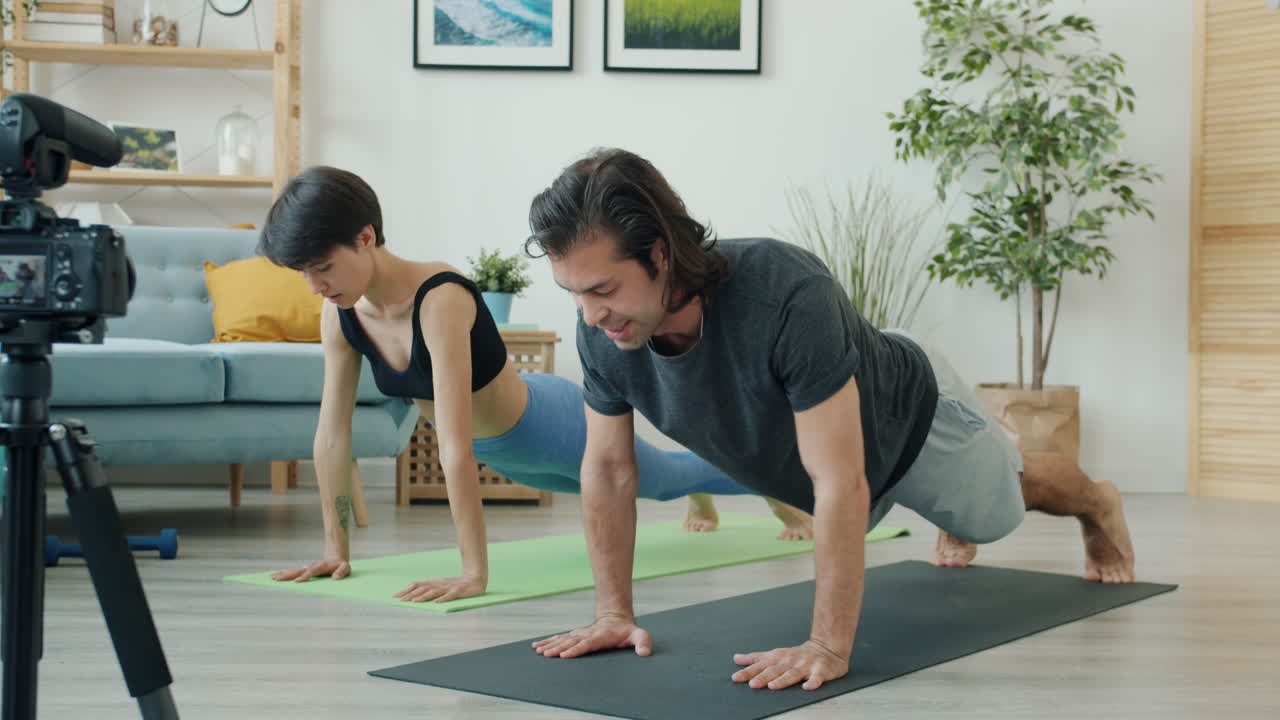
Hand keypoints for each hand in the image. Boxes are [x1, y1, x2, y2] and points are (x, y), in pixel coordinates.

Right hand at [270, 557, 350, 581]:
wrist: (336, 557)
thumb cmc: (341, 565)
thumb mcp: (346, 568)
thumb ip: (342, 572)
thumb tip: (335, 579)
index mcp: (321, 566)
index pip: (312, 572)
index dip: (305, 576)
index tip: (296, 582)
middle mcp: (312, 566)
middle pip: (299, 571)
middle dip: (288, 575)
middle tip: (277, 579)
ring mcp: (307, 568)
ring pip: (294, 571)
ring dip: (283, 574)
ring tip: (272, 578)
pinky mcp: (304, 570)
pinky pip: (293, 572)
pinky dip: (284, 574)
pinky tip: (275, 576)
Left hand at [394, 574, 485, 602]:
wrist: (475, 578)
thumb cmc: (456, 584)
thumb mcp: (441, 586)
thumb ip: (429, 590)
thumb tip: (413, 596)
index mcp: (434, 582)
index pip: (417, 585)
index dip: (406, 590)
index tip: (395, 597)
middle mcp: (439, 584)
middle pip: (423, 588)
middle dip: (411, 594)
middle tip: (400, 601)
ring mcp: (449, 587)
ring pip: (434, 591)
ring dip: (424, 596)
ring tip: (415, 601)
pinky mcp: (458, 591)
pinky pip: (450, 595)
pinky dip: (443, 598)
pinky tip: (437, 603)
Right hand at [532, 614, 652, 658]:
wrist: (616, 618)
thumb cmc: (628, 631)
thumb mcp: (639, 635)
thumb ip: (643, 642)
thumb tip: (645, 653)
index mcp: (600, 637)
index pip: (587, 644)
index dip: (576, 649)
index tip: (564, 655)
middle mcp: (587, 635)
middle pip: (571, 642)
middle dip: (558, 649)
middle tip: (546, 655)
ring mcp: (580, 634)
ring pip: (563, 640)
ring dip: (550, 645)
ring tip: (539, 651)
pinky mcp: (575, 636)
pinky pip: (560, 638)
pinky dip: (548, 642)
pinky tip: (537, 646)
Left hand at [731, 638, 849, 690]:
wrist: (826, 648)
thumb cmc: (797, 655)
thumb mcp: (774, 654)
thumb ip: (755, 658)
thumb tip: (736, 659)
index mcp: (778, 658)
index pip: (760, 666)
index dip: (748, 672)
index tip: (736, 678)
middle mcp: (790, 662)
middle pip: (774, 670)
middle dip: (763, 677)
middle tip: (752, 684)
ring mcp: (805, 666)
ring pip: (792, 674)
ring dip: (783, 680)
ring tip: (773, 686)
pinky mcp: (820, 671)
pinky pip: (816, 678)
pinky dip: (813, 683)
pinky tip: (807, 688)